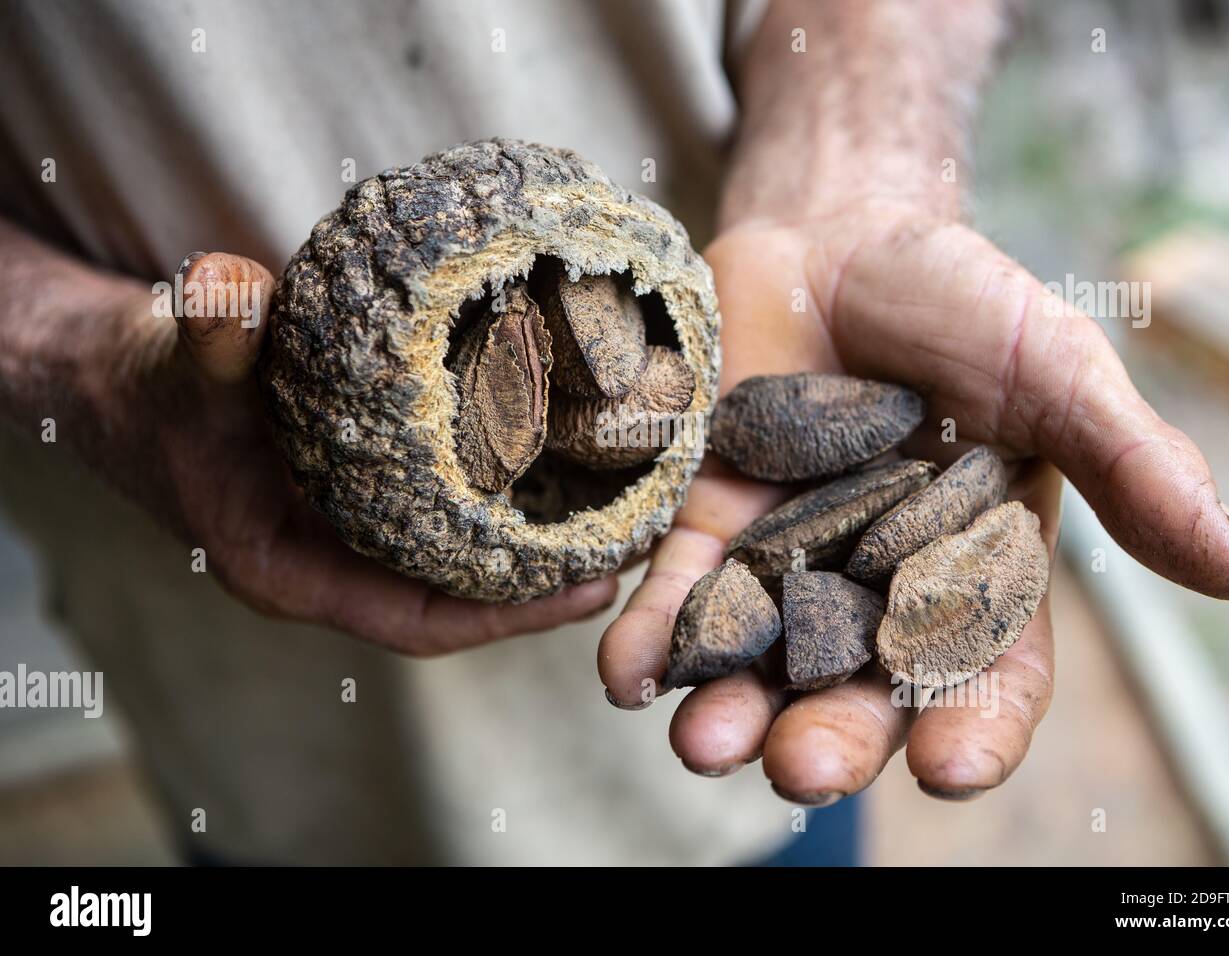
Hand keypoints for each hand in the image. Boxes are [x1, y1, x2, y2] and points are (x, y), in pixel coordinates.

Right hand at [88, 251, 616, 654]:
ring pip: (459, 562)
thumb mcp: (176, 356)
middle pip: (458, 599)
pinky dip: (507, 503)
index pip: (416, 622)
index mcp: (290, 569)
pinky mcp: (366, 497)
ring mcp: (350, 536)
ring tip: (626, 520)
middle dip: (546, 586)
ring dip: (538, 549)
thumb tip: (230, 289)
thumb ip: (209, 335)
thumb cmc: (148, 380)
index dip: (508, 615)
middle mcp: (330, 566)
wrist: (122, 376)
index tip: (591, 591)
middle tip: (638, 552)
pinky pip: (449, 517)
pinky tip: (566, 473)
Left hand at [598, 204, 1228, 802]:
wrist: (837, 232)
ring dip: (726, 708)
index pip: (982, 676)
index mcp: (972, 574)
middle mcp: (872, 590)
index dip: (973, 728)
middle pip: (855, 689)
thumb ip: (1130, 465)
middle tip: (800, 767)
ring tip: (704, 742)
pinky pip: (675, 590)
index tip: (948, 767)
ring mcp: (781, 563)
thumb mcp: (1055, 373)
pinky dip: (651, 632)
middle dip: (829, 736)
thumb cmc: (962, 302)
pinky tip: (627, 672)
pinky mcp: (702, 522)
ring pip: (756, 660)